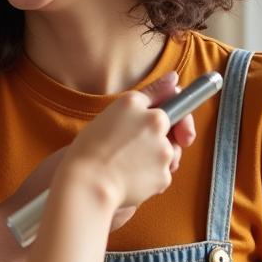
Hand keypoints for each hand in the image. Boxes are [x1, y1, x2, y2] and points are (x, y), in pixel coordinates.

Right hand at [1, 73, 195, 231]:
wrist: (86, 184)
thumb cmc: (92, 147)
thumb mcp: (119, 110)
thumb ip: (151, 94)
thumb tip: (175, 77)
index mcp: (150, 113)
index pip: (175, 106)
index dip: (167, 115)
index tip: (158, 122)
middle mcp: (161, 131)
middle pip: (173, 133)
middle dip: (163, 138)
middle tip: (137, 146)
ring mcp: (164, 157)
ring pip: (166, 155)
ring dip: (153, 157)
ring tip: (124, 162)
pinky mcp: (162, 179)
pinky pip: (159, 175)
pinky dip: (148, 176)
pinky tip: (127, 176)